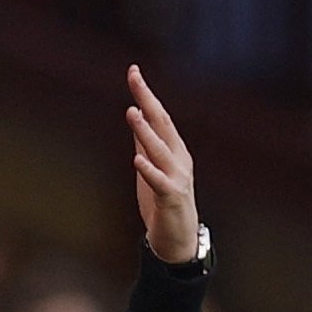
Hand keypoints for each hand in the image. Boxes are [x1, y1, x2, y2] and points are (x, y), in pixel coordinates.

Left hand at [126, 65, 198, 262]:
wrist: (177, 240)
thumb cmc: (162, 203)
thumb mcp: (150, 168)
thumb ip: (144, 145)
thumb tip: (135, 118)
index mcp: (173, 149)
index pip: (158, 116)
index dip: (146, 94)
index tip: (133, 71)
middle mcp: (178, 158)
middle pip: (162, 124)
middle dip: (148, 100)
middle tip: (135, 78)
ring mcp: (177, 177)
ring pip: (160, 150)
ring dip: (146, 131)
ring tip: (132, 112)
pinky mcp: (171, 198)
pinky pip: (159, 182)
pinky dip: (148, 170)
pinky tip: (137, 159)